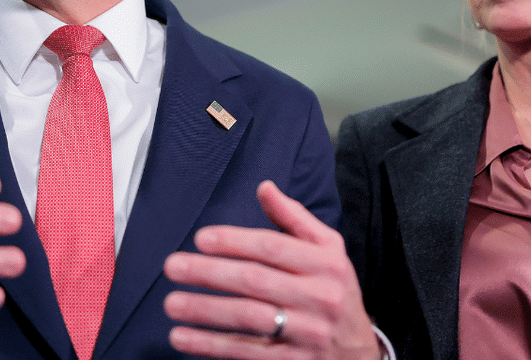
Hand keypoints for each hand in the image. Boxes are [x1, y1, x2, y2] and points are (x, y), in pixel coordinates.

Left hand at [163, 180, 379, 359]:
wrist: (359, 351)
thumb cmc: (334, 290)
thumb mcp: (328, 249)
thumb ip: (294, 218)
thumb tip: (264, 187)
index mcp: (325, 263)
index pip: (273, 247)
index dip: (234, 241)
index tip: (200, 238)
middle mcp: (319, 297)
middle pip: (255, 281)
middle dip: (209, 272)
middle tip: (173, 267)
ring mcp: (306, 333)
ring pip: (248, 318)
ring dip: (205, 311)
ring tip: (171, 303)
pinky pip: (247, 353)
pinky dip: (211, 346)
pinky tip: (182, 338)